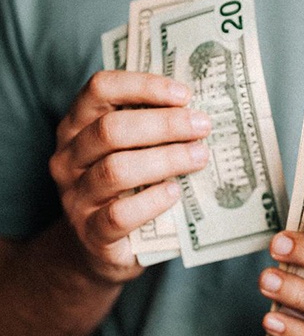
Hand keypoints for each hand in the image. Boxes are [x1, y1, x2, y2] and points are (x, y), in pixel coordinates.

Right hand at [49, 71, 210, 283]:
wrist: (101, 249)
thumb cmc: (126, 189)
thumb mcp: (131, 152)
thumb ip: (152, 129)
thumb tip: (199, 111)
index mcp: (78, 126)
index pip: (100, 89)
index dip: (143, 86)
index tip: (184, 95)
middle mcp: (69, 157)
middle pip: (111, 130)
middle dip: (164, 124)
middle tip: (202, 127)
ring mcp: (76, 197)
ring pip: (116, 170)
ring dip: (165, 160)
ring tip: (199, 157)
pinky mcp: (91, 233)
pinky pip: (119, 215)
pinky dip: (152, 201)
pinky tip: (174, 193)